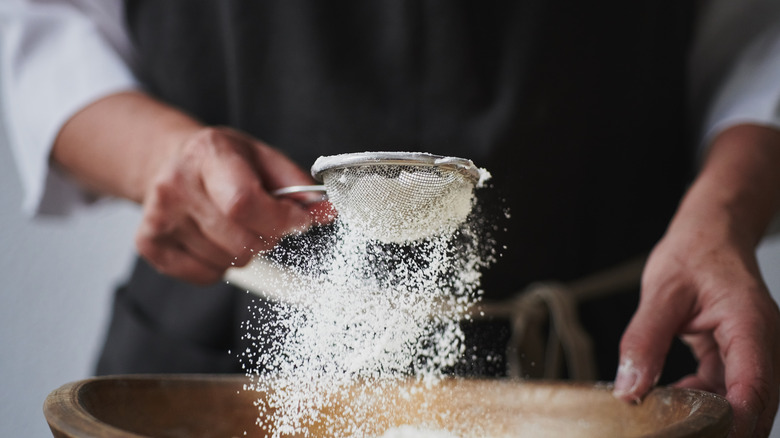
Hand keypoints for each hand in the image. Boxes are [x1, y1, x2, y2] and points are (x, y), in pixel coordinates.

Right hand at [136, 126, 323, 283]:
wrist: (169, 161)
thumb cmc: (223, 161)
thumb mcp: (263, 157)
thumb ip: (297, 185)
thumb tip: (327, 212)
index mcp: (208, 154)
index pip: (244, 203)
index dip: (280, 220)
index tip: (298, 221)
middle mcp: (176, 185)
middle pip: (241, 239)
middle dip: (267, 237)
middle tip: (265, 222)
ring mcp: (158, 217)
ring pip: (228, 261)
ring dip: (244, 251)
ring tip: (234, 225)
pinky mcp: (149, 244)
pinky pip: (206, 275)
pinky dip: (220, 265)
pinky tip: (214, 238)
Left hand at [616, 225, 779, 436]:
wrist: (709, 235)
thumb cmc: (693, 253)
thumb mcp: (660, 293)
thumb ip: (644, 341)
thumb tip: (629, 388)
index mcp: (750, 324)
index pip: (753, 387)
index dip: (734, 422)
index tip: (705, 435)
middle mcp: (762, 343)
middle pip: (756, 404)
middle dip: (724, 427)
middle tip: (677, 429)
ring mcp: (754, 352)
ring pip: (743, 402)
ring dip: (711, 415)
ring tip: (668, 414)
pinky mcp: (740, 357)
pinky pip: (728, 391)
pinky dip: (704, 400)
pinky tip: (674, 398)